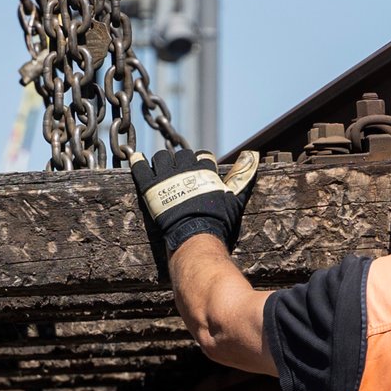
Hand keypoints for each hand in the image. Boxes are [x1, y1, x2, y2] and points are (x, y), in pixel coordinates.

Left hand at [136, 145, 253, 277]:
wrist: (195, 235)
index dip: (198, 162)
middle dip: (180, 163)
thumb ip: (243, 176)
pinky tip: (136, 159)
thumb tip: (254, 155)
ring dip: (161, 162)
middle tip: (177, 174)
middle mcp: (185, 168)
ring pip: (160, 157)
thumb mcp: (234, 198)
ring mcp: (166, 176)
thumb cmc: (217, 220)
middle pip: (180, 155)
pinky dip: (138, 163)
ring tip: (159, 170)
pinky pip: (140, 168)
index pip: (201, 156)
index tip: (196, 171)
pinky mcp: (150, 186)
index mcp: (204, 169)